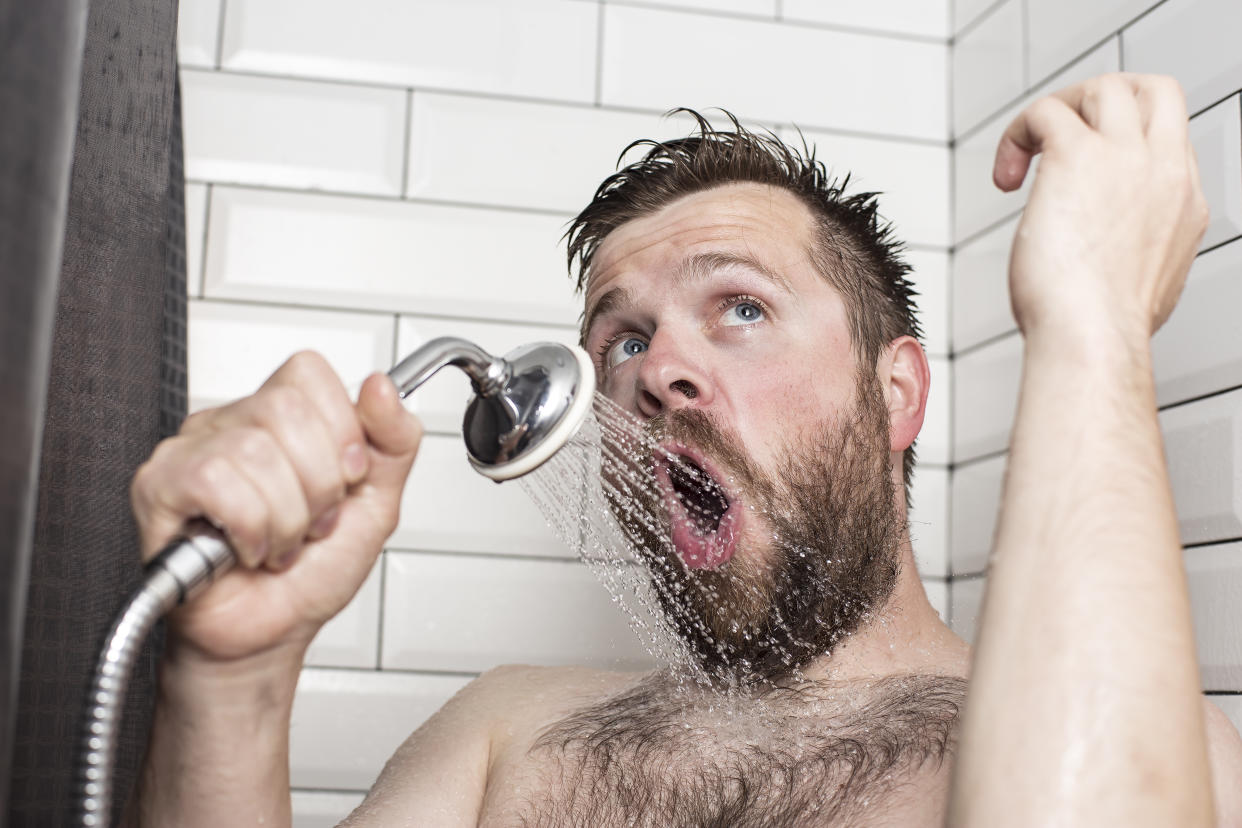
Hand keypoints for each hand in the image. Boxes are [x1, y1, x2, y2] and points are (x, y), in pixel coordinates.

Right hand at [130, 352, 422, 665]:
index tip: (345, 478)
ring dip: (285, 517)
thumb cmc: (311, 574)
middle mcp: (232, 424)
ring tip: (278, 542)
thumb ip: (394, 441)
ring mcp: (190, 450)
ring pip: (255, 450)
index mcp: (281, 418)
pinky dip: (249, 528)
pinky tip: (246, 548)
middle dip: (318, 484)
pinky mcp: (159, 486)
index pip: (309, 373)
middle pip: (286, 408)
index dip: (340, 430)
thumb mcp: (376, 504)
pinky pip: (215, 481)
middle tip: (309, 521)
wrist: (271, 635)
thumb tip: (382, 387)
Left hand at [994, 73, 1208, 343]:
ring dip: (1057, 111)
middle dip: (1103, 101)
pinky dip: (1017, 134)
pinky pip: (1045, 111)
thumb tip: (1103, 261)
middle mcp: (1163, 171)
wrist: (1093, 339)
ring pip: (1102, 87)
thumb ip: (1134, 256)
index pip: (1168, 140)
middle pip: (1153, 90)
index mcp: (1183, 202)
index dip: (1123, 147)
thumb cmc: (1102, 332)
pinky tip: (1005, 177)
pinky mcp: (1077, 157)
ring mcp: (1126, 158)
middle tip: (1060, 138)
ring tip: (1026, 158)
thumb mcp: (1141, 287)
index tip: (1084, 181)